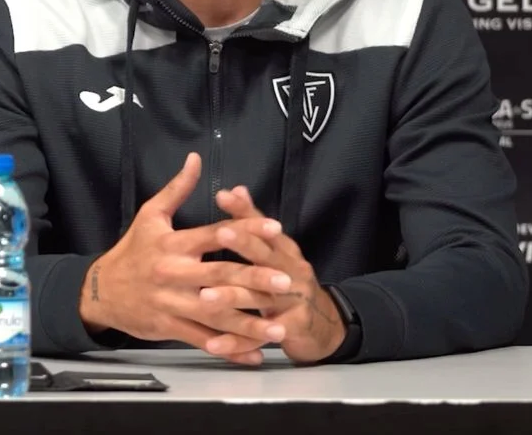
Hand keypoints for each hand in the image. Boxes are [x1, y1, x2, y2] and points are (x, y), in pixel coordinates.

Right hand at [78, 152, 297, 365]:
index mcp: (173, 244)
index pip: (213, 234)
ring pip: (215, 315)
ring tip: (280, 328)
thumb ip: (177, 189)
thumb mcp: (150, 215)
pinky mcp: (169, 327)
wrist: (100, 290)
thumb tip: (196, 159)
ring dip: (249, 323)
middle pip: (219, 276)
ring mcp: (172, 303)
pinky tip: (253, 354)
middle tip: (286, 281)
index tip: (274, 228)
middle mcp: (174, 273)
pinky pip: (203, 339)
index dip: (244, 230)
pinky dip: (229, 349)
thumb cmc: (132, 250)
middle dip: (255, 280)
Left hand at [210, 185, 345, 362]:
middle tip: (217, 234)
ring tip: (205, 296)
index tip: (223, 195)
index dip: (245, 211)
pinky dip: (237, 342)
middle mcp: (292, 272)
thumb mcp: (278, 253)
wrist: (326, 326)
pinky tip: (213, 344)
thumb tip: (236, 188)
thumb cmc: (290, 283)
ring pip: (260, 298)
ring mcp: (295, 301)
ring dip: (233, 298)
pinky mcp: (293, 329)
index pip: (265, 226)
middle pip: (266, 256)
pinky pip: (260, 337)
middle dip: (243, 245)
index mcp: (285, 251)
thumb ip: (254, 224)